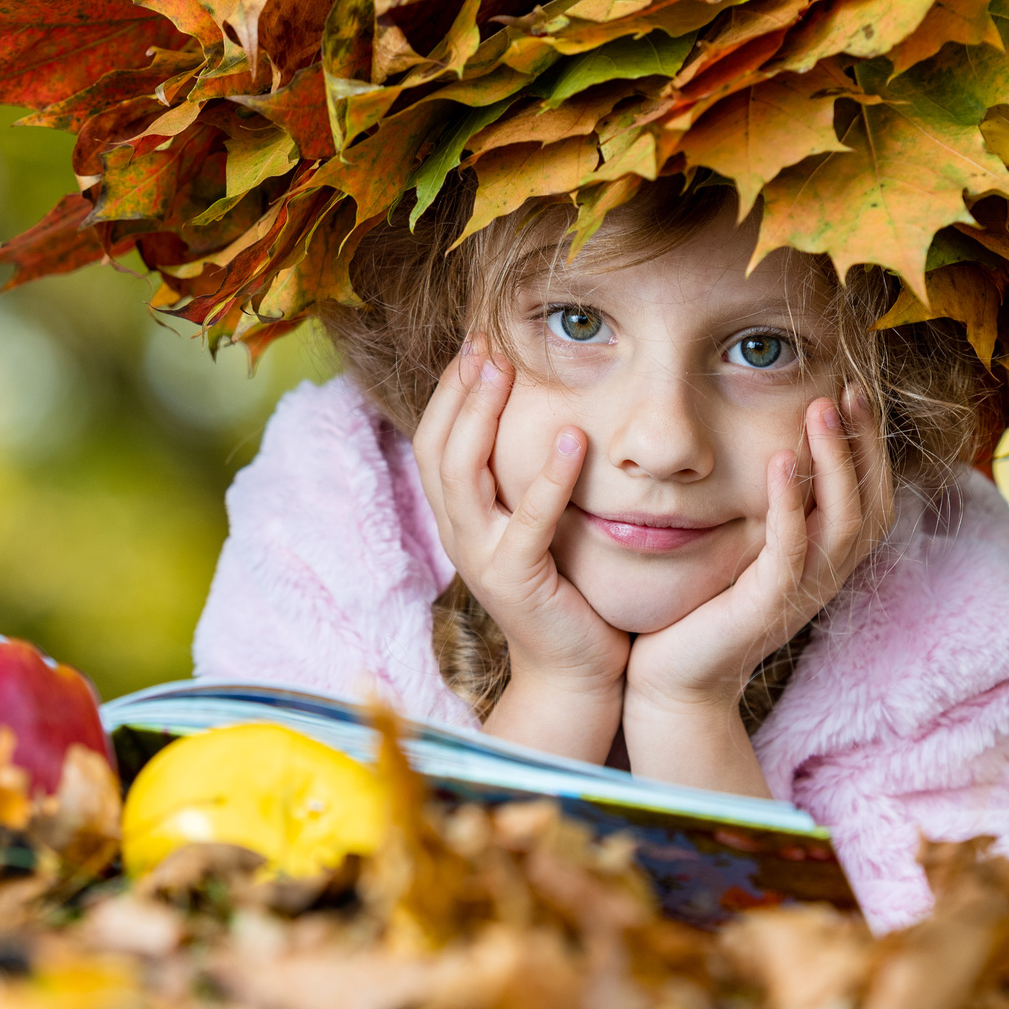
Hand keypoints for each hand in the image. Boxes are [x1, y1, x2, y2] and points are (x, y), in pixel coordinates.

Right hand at [413, 333, 629, 759]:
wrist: (574, 669)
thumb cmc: (565, 587)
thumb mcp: (537, 520)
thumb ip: (527, 474)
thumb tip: (549, 406)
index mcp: (459, 515)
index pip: (434, 438)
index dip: (450, 387)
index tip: (476, 339)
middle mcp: (459, 532)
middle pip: (437, 446)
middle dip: (459, 388)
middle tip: (485, 339)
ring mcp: (481, 558)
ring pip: (462, 475)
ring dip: (482, 416)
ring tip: (507, 370)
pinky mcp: (517, 581)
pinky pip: (526, 523)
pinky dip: (546, 480)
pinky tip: (570, 439)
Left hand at [623, 385, 891, 789]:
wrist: (674, 678)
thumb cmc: (705, 606)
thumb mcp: (745, 545)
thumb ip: (768, 505)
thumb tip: (770, 440)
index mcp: (827, 556)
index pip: (871, 492)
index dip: (870, 443)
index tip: (854, 391)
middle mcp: (827, 573)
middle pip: (871, 500)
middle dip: (864, 442)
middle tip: (847, 390)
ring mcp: (802, 591)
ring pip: (843, 520)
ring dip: (835, 462)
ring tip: (820, 410)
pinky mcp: (768, 606)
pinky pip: (791, 549)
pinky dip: (791, 504)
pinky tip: (781, 462)